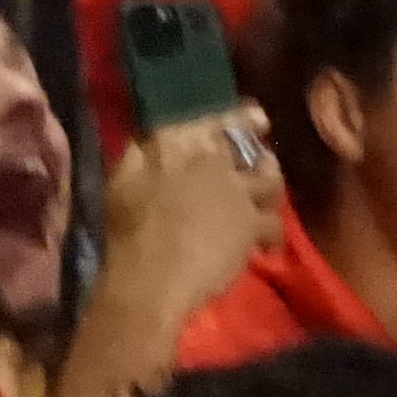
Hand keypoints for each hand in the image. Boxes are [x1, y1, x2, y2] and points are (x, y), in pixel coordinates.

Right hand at [88, 99, 287, 329]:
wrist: (148, 279)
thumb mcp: (122, 181)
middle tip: (261, 164)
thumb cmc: (126, 233)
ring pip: (270, 179)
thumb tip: (151, 139)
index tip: (255, 117)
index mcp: (175, 143)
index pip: (215, 120)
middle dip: (257, 152)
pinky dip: (272, 234)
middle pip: (247, 145)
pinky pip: (274, 222)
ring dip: (271, 187)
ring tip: (267, 199)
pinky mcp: (250, 223)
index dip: (239, 118)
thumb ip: (140, 155)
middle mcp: (211, 159)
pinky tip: (265, 245)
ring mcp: (235, 190)